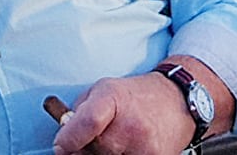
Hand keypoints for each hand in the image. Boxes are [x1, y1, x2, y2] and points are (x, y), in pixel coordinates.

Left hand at [50, 73, 196, 154]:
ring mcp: (145, 145)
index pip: (89, 122)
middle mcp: (131, 123)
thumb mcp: (103, 89)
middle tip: (92, 139)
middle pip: (94, 149)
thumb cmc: (135, 95)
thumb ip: (81, 111)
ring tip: (116, 140)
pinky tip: (127, 147)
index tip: (61, 145)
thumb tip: (64, 136)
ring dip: (104, 154)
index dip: (70, 138)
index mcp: (113, 97)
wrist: (176, 101)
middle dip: (86, 148)